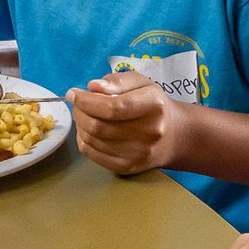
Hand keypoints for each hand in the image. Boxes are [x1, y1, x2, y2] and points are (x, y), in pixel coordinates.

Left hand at [70, 69, 185, 175]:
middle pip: (98, 126)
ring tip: (84, 116)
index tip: (73, 94)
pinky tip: (88, 132)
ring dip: (80, 126)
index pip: (112, 107)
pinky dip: (83, 141)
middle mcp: (149, 132)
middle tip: (78, 105)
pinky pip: (93, 155)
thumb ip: (118, 81)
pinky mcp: (128, 167)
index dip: (86, 101)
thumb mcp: (142, 84)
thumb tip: (93, 87)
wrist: (175, 136)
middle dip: (79, 113)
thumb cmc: (154, 105)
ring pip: (92, 141)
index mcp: (154, 105)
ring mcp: (139, 153)